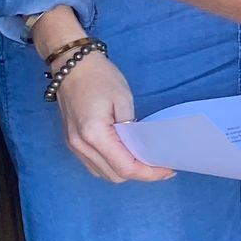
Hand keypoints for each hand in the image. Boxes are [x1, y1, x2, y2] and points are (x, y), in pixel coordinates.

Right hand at [53, 51, 175, 184]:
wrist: (71, 65)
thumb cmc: (99, 77)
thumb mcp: (123, 99)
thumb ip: (132, 128)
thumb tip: (140, 147)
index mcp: (94, 134)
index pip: (125, 167)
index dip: (149, 173)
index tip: (168, 169)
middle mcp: (81, 146)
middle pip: (115, 176)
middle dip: (140, 174)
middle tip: (160, 165)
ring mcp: (74, 146)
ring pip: (104, 174)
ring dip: (125, 172)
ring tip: (145, 161)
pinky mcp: (72, 143)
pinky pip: (95, 165)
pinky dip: (112, 165)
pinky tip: (125, 155)